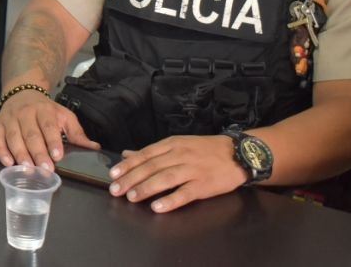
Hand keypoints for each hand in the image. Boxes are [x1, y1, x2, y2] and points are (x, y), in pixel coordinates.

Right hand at [0, 88, 98, 170]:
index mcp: (44, 110)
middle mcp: (25, 113)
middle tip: (45, 169)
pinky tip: (8, 163)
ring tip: (27, 168)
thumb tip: (94, 148)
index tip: (58, 155)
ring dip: (20, 154)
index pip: (48, 126)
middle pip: (31, 134)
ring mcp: (10, 119)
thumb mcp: (63, 115)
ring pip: (14, 137)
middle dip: (38, 152)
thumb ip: (77, 133)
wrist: (21, 92)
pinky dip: (1, 152)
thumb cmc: (45, 110)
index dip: (53, 141)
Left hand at [106, 135, 248, 212]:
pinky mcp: (204, 185)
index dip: (128, 165)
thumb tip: (127, 154)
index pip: (145, 154)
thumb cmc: (204, 149)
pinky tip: (157, 207)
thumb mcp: (178, 144)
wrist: (238, 154)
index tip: (113, 175)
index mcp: (172, 144)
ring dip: (146, 188)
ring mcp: (193, 170)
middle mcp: (180, 155)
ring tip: (132, 197)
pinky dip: (170, 200)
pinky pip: (185, 193)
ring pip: (165, 179)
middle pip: (151, 167)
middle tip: (116, 190)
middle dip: (131, 179)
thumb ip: (153, 151)